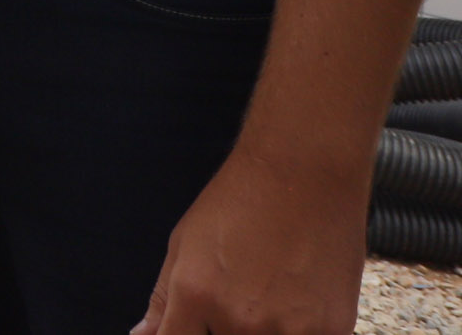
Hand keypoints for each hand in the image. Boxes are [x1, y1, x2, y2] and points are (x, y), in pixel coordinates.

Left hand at [132, 149, 366, 334]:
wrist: (305, 174)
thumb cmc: (238, 202)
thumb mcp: (185, 242)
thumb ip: (163, 297)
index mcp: (195, 294)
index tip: (188, 325)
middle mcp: (239, 319)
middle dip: (219, 330)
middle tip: (237, 294)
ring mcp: (289, 330)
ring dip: (259, 331)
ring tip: (266, 291)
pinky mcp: (331, 331)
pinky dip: (297, 330)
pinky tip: (295, 301)